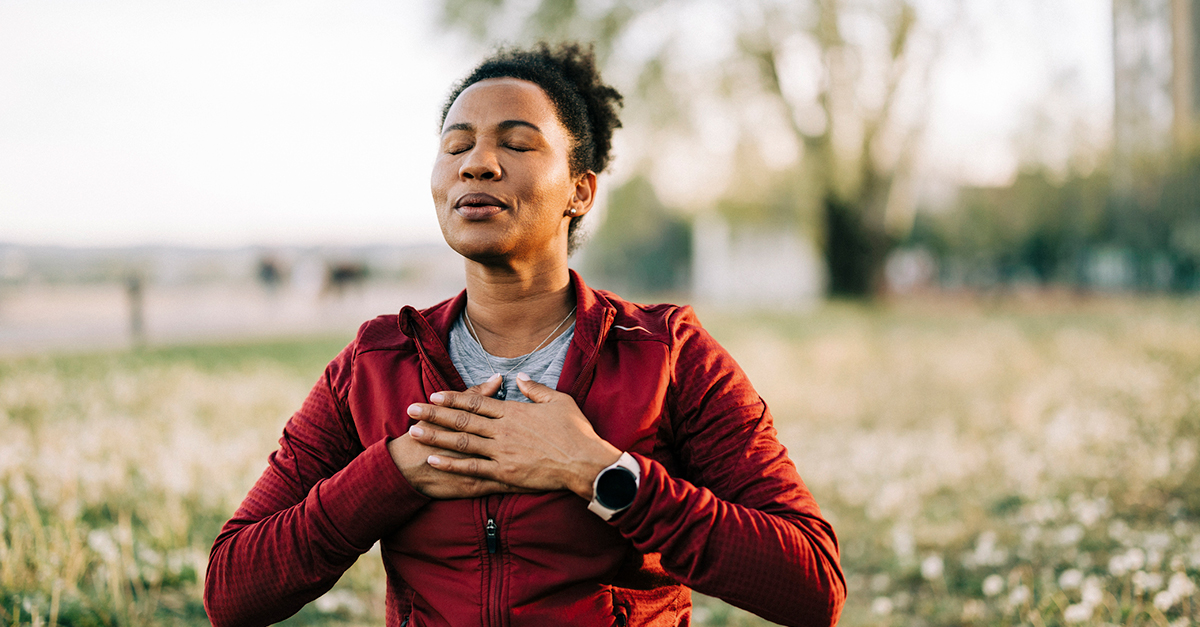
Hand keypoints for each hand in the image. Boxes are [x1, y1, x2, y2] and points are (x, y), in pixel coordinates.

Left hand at [406, 373, 621, 499]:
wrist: (584, 462)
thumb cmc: (575, 431)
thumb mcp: (559, 401)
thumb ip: (536, 389)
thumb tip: (520, 377)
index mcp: (513, 412)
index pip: (477, 402)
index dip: (453, 398)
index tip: (434, 395)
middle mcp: (502, 430)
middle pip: (462, 419)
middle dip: (434, 414)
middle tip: (411, 410)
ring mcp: (501, 452)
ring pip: (462, 442)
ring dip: (436, 436)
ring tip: (414, 432)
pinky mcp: (504, 473)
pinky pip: (472, 468)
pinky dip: (451, 464)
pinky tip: (433, 460)